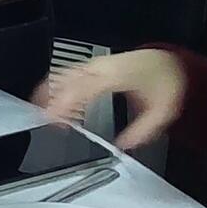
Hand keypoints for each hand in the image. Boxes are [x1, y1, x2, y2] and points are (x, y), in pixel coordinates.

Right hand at [33, 48, 188, 148]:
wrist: (166, 61)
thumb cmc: (163, 81)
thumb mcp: (162, 111)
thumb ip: (143, 130)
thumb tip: (123, 146)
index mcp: (117, 75)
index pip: (83, 88)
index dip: (65, 102)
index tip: (54, 118)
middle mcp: (102, 67)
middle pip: (66, 78)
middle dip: (50, 98)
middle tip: (42, 120)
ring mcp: (96, 64)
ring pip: (63, 73)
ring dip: (49, 91)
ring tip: (40, 112)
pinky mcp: (93, 65)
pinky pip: (67, 72)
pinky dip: (55, 85)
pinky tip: (49, 98)